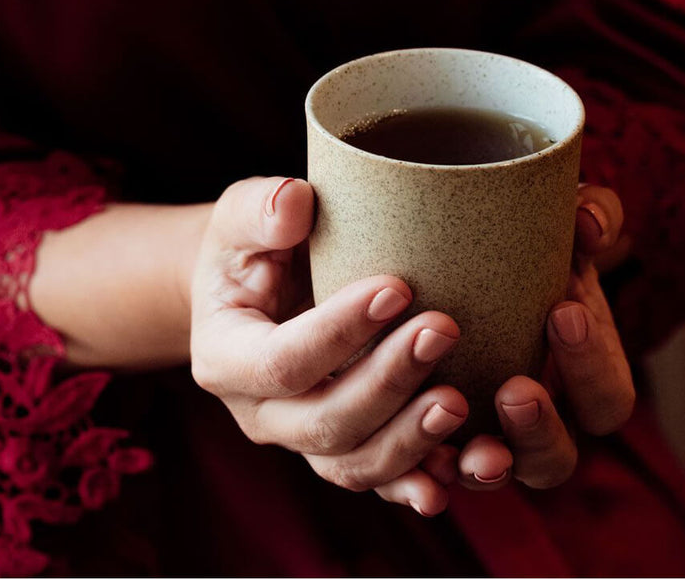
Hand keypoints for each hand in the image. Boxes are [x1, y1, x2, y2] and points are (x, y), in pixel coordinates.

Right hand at [190, 177, 468, 515]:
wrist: (259, 292)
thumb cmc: (252, 248)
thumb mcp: (241, 219)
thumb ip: (259, 209)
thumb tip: (293, 203)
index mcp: (226, 358)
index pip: (283, 360)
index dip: (340, 332)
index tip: (398, 288)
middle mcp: (261, 413)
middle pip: (324, 422)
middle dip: (387, 382)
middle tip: (442, 332)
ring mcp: (302, 438)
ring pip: (353, 464)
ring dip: (410, 440)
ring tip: (458, 401)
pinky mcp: (341, 448)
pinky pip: (377, 481)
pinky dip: (415, 481)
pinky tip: (454, 467)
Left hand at [433, 184, 634, 491]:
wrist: (451, 257)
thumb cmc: (521, 246)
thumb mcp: (558, 222)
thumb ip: (590, 211)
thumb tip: (592, 225)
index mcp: (578, 375)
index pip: (605, 398)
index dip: (591, 365)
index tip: (562, 310)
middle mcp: (537, 416)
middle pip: (557, 456)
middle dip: (540, 428)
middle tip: (516, 388)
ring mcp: (485, 433)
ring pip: (497, 473)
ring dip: (489, 463)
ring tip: (467, 438)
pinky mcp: (434, 437)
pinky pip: (434, 475)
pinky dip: (430, 474)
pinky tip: (419, 460)